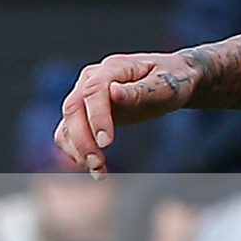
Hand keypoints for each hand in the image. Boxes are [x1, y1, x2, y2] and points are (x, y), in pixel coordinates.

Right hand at [56, 49, 206, 169]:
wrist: (172, 80)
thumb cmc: (171, 81)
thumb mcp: (164, 86)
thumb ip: (139, 91)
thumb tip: (113, 92)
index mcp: (112, 68)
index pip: (94, 90)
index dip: (97, 117)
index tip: (106, 143)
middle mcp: (91, 79)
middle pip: (73, 108)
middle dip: (82, 139)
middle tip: (97, 164)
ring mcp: (85, 96)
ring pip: (68, 124)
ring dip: (77, 150)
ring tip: (99, 172)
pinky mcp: (86, 114)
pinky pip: (70, 134)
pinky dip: (77, 153)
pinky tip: (96, 169)